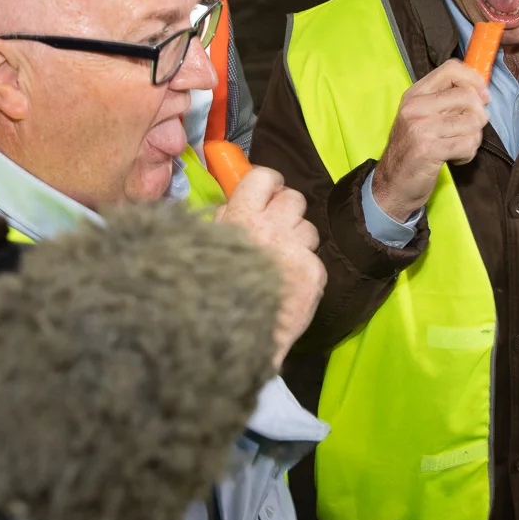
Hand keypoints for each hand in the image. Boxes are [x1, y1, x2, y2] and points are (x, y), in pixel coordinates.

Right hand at [215, 166, 324, 368]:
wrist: (230, 342)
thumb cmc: (208, 295)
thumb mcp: (204, 249)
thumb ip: (223, 222)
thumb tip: (236, 203)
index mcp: (241, 219)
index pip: (264, 177)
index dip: (268, 183)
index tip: (267, 192)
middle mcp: (273, 229)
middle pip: (294, 199)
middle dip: (286, 211)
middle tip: (275, 227)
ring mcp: (297, 252)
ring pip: (309, 228)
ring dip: (297, 240)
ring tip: (280, 261)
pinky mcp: (314, 274)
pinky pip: (314, 258)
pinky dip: (303, 269)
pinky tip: (287, 286)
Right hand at [371, 60, 489, 222]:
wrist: (392, 184)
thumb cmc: (411, 150)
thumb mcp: (420, 117)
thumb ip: (444, 101)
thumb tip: (480, 91)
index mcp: (415, 94)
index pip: (451, 69)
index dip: (474, 80)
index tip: (483, 97)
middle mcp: (415, 107)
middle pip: (468, 96)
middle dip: (479, 115)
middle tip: (471, 130)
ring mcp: (421, 128)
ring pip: (472, 122)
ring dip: (474, 138)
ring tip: (460, 146)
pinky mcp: (429, 150)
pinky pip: (467, 144)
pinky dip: (468, 153)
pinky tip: (456, 158)